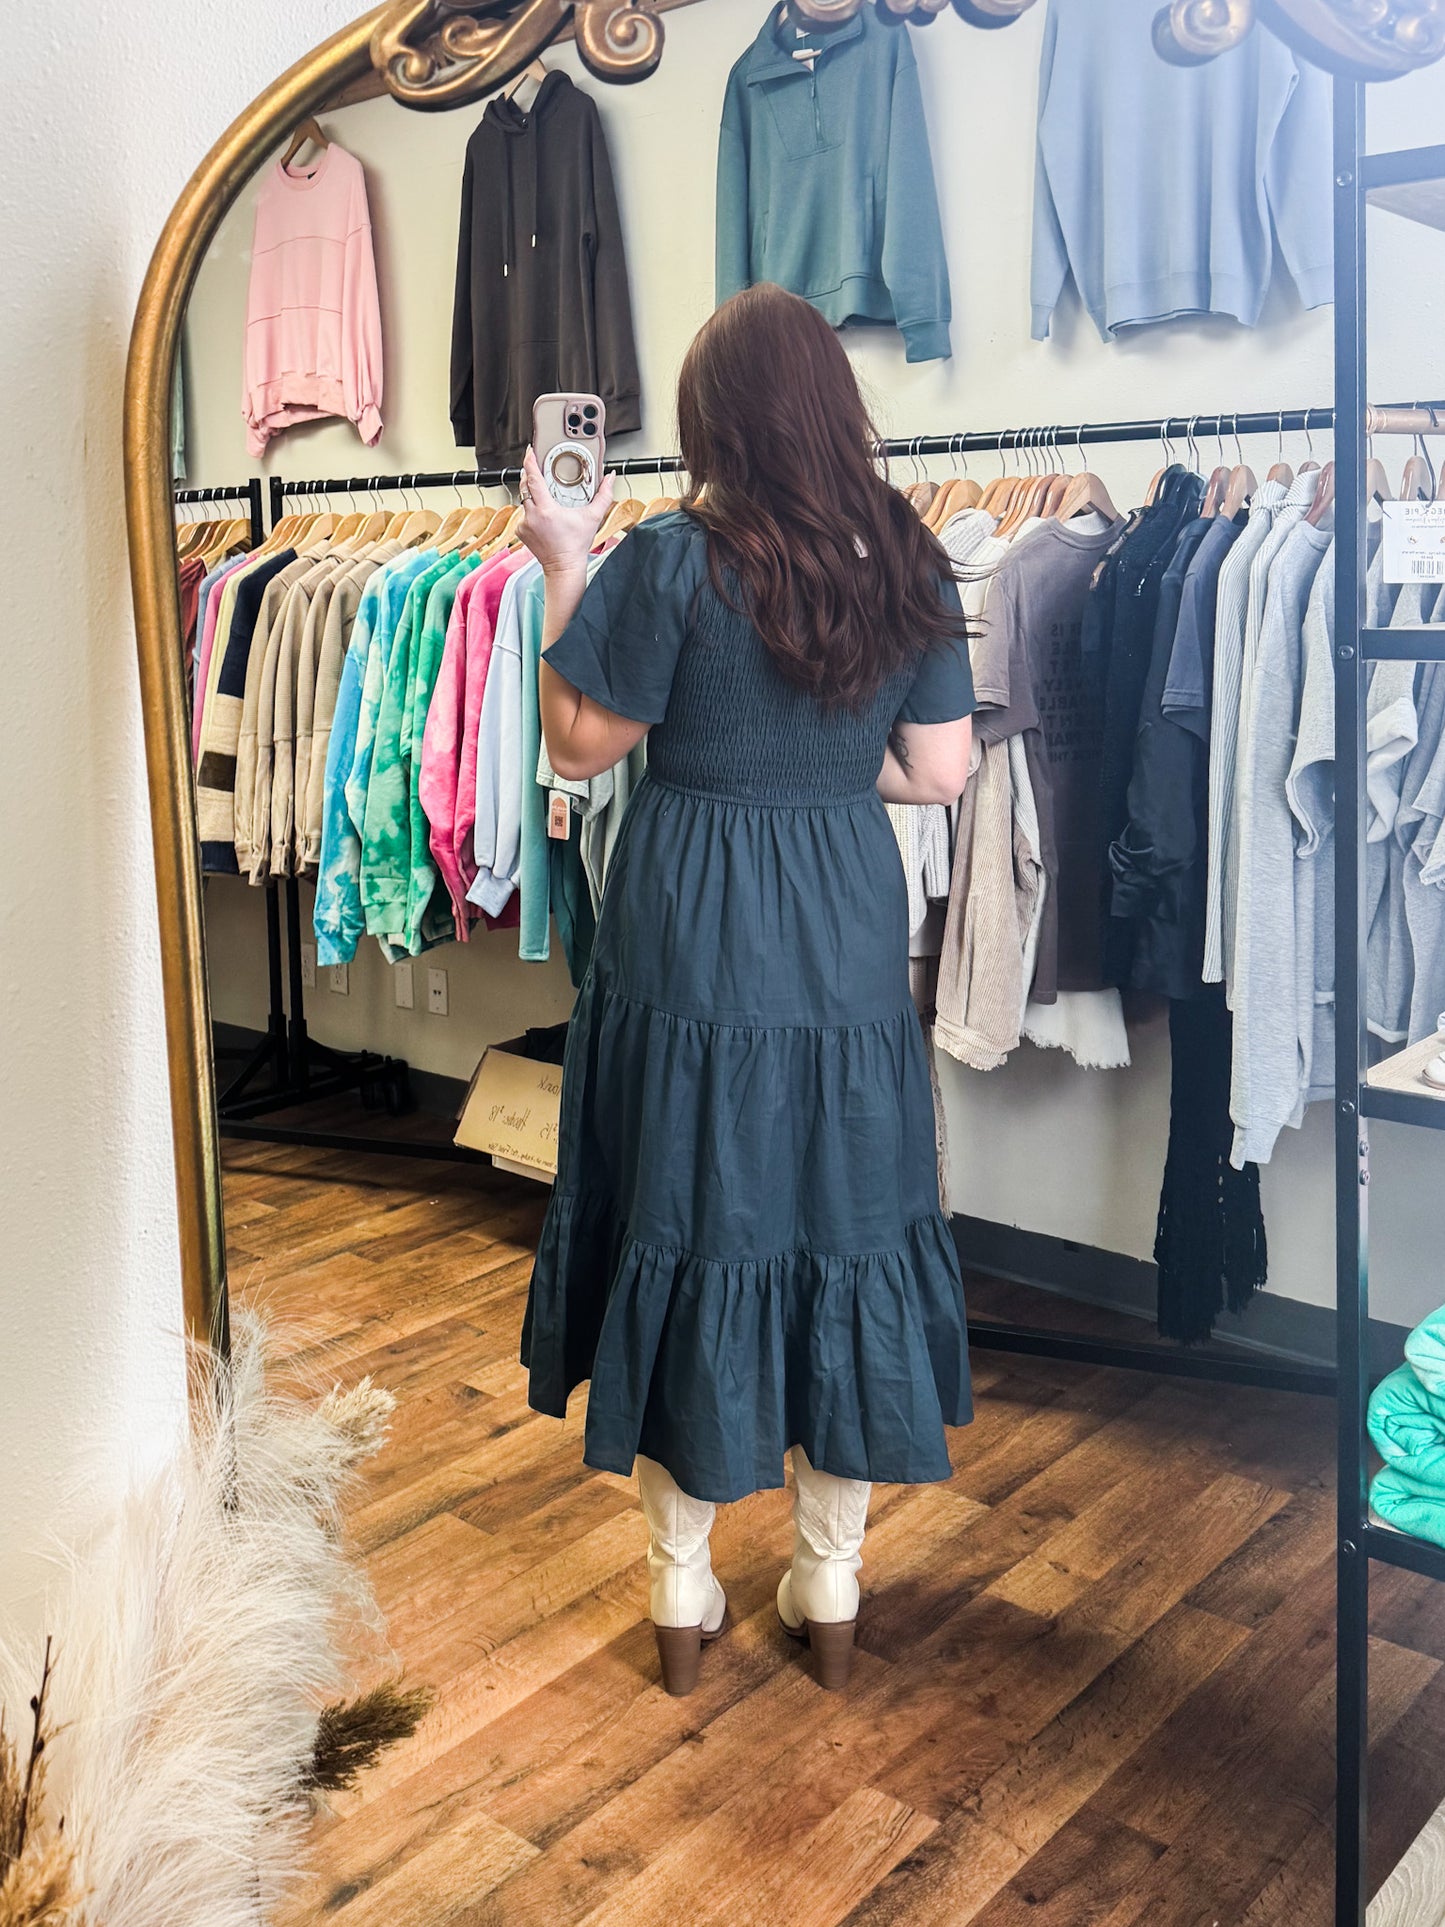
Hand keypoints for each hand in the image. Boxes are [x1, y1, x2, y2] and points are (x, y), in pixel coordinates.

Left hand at [518, 445, 614, 572]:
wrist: (564, 567)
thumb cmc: (576, 545)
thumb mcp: (593, 518)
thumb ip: (604, 495)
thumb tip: (610, 478)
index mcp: (546, 509)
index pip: (533, 479)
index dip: (530, 462)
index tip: (530, 451)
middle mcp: (531, 515)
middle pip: (525, 486)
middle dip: (530, 476)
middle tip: (538, 469)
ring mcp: (524, 524)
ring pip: (524, 499)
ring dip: (532, 495)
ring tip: (545, 499)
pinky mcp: (520, 531)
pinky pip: (523, 513)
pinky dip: (531, 510)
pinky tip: (542, 517)